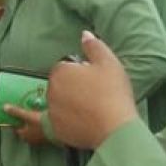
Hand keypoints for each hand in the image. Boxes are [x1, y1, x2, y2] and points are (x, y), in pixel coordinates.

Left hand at [3, 106, 47, 145]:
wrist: (57, 128)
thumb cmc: (40, 122)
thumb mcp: (27, 115)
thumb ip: (16, 112)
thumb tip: (4, 107)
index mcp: (24, 135)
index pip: (16, 129)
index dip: (16, 123)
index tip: (17, 117)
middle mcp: (30, 139)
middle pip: (25, 131)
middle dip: (25, 125)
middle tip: (27, 117)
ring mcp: (39, 140)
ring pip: (33, 133)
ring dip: (33, 127)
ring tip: (35, 119)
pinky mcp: (47, 139)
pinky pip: (41, 133)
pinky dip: (40, 128)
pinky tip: (43, 123)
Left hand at [46, 31, 138, 149]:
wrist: (114, 128)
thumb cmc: (112, 92)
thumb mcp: (108, 62)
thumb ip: (94, 45)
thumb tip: (84, 34)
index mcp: (60, 72)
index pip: (65, 67)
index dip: (79, 72)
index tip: (94, 80)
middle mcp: (50, 91)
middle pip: (60, 85)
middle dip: (73, 87)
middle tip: (94, 94)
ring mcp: (52, 112)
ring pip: (60, 104)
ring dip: (70, 104)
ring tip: (92, 109)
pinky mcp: (56, 130)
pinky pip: (62, 122)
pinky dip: (71, 121)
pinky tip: (87, 121)